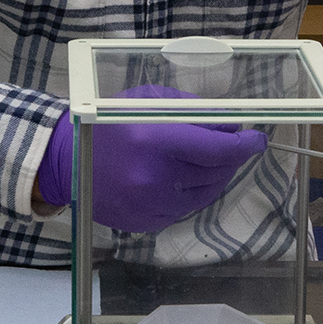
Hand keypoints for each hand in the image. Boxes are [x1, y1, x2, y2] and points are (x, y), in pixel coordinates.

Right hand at [36, 85, 268, 232]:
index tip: (257, 139)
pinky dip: (193, 192)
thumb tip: (229, 125)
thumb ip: (190, 110)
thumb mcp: (145, 100)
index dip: (245, 146)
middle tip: (232, 143)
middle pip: (216, 172)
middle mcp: (156, 177)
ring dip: (214, 175)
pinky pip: (186, 208)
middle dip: (230, 157)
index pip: (218, 150)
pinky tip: (183, 177)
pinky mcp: (147, 223)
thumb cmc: (108, 123)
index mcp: (156, 140)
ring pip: (206, 193)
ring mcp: (152, 205)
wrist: (66, 162)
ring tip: (206, 158)